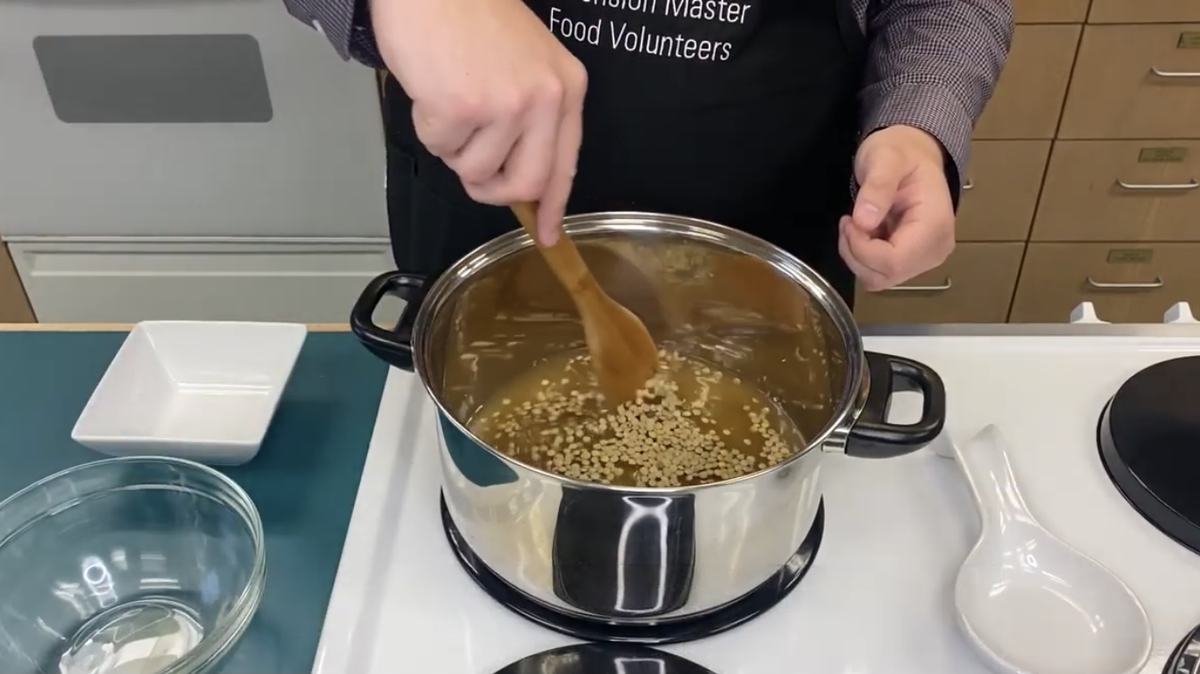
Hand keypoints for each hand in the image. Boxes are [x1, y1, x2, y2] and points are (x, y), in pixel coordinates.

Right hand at [371, 0, 586, 244]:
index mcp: (567, 87)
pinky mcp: (463, 107)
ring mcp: (506, 104)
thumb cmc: (469, 13)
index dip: (555, 205)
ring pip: (476, 169)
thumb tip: (518, 174)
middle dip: (493, 190)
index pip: (566, 163)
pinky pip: (440, 147)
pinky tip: (432, 88)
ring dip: (453, 146)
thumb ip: (532, 115)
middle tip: (473, 174)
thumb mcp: (526, 60)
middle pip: (526, 183)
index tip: (549, 233)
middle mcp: (544, 98)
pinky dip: (428, 126)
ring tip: (449, 99)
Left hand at [838, 125, 955, 291]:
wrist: (913, 154)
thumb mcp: (886, 158)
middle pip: (885, 275)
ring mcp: (924, 259)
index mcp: (935, 226)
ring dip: (857, 256)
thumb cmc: (901, 153)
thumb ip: (877, 187)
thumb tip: (864, 220)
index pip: (894, 262)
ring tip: (856, 224)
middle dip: (856, 253)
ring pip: (879, 279)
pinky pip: (879, 273)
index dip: (861, 249)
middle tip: (849, 221)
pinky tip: (865, 232)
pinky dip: (863, 257)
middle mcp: (935, 250)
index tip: (849, 221)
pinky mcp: (912, 261)